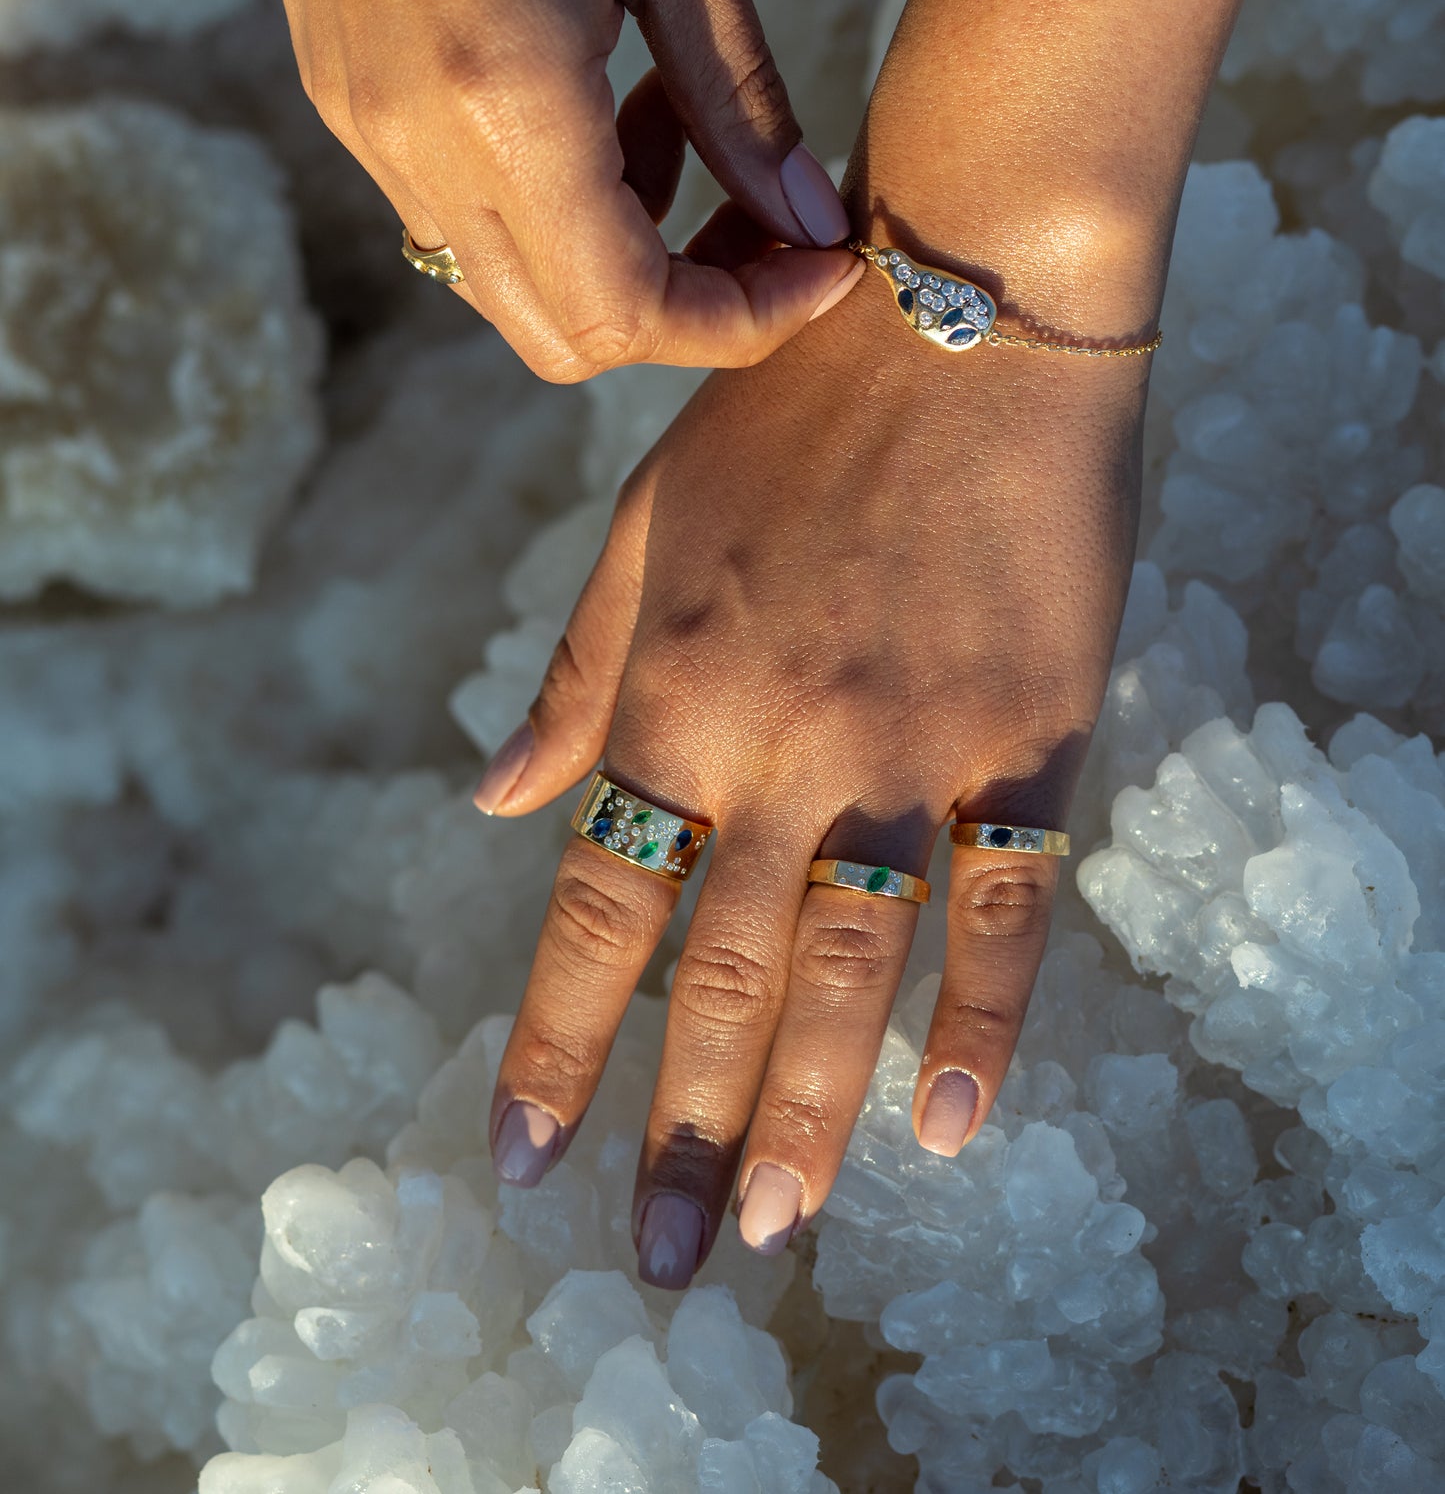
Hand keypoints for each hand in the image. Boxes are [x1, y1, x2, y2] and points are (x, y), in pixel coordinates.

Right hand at [222, 0, 855, 379]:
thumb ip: (742, 96)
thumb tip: (808, 222)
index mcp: (509, 98)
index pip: (630, 313)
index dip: (746, 318)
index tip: (825, 259)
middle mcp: (420, 147)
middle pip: (568, 337)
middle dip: (692, 308)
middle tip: (771, 217)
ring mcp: (368, 135)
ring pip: (513, 291)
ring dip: (622, 255)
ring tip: (681, 120)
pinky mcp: (347, 106)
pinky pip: (463, 223)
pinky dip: (555, 208)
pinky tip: (600, 97)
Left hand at [474, 249, 1148, 1285]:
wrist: (962, 309)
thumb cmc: (787, 407)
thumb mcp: (644, 519)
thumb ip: (576, 673)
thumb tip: (492, 802)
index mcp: (673, 688)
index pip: (597, 907)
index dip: (556, 1043)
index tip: (522, 1156)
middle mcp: (783, 741)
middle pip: (719, 974)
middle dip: (682, 1128)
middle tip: (667, 1258)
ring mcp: (914, 744)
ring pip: (852, 971)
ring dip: (810, 1113)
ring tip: (777, 1228)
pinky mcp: (1033, 732)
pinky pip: (1007, 906)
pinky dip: (984, 1022)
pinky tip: (952, 1125)